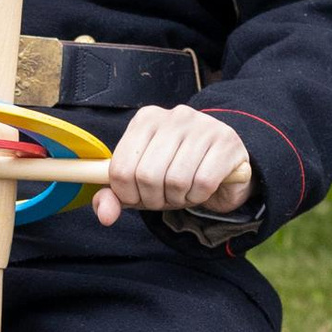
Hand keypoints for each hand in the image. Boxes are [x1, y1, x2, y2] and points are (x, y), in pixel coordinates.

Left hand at [96, 104, 253, 227]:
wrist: (225, 166)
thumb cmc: (176, 172)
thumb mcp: (140, 184)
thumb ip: (116, 197)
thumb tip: (105, 215)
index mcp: (145, 120)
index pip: (120, 168)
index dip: (128, 195)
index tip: (140, 197)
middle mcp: (173, 116)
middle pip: (147, 176)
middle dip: (154, 199)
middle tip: (165, 197)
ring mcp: (202, 126)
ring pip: (175, 180)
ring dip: (178, 198)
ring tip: (184, 191)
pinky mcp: (226, 142)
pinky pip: (202, 183)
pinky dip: (199, 196)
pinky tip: (202, 188)